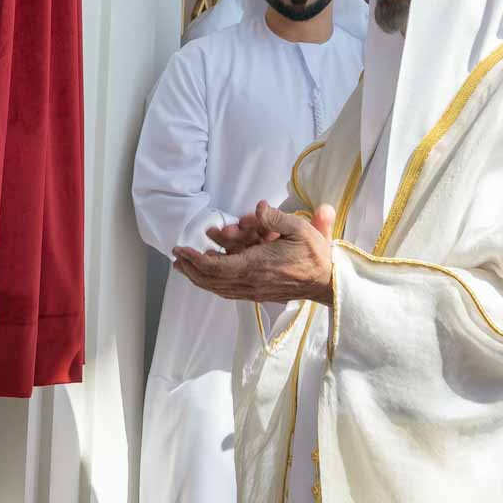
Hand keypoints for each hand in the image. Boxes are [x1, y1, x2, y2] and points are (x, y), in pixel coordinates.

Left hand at [173, 203, 335, 303]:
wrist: (327, 282)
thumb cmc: (314, 255)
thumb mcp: (300, 229)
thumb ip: (275, 218)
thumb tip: (258, 208)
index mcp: (257, 265)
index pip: (216, 267)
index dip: (195, 259)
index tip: (181, 249)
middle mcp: (251, 282)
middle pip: (212, 280)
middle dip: (191, 269)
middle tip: (176, 258)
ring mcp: (254, 291)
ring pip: (218, 288)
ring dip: (199, 278)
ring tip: (184, 268)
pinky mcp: (258, 294)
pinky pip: (229, 292)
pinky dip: (213, 285)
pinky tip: (206, 280)